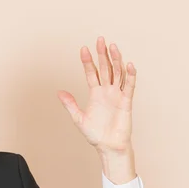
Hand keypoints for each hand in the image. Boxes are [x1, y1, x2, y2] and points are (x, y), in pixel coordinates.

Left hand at [58, 37, 135, 153]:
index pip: (92, 73)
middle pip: (106, 68)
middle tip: (100, 40)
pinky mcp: (126, 102)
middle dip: (102, 55)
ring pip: (118, 73)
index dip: (88, 61)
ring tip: (113, 47)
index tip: (83, 49)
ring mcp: (117, 95)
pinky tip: (128, 65)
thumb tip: (59, 92)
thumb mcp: (78, 118)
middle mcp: (107, 91)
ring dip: (116, 60)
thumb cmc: (95, 134)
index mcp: (95, 93)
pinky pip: (129, 87)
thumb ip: (70, 104)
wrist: (108, 146)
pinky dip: (129, 76)